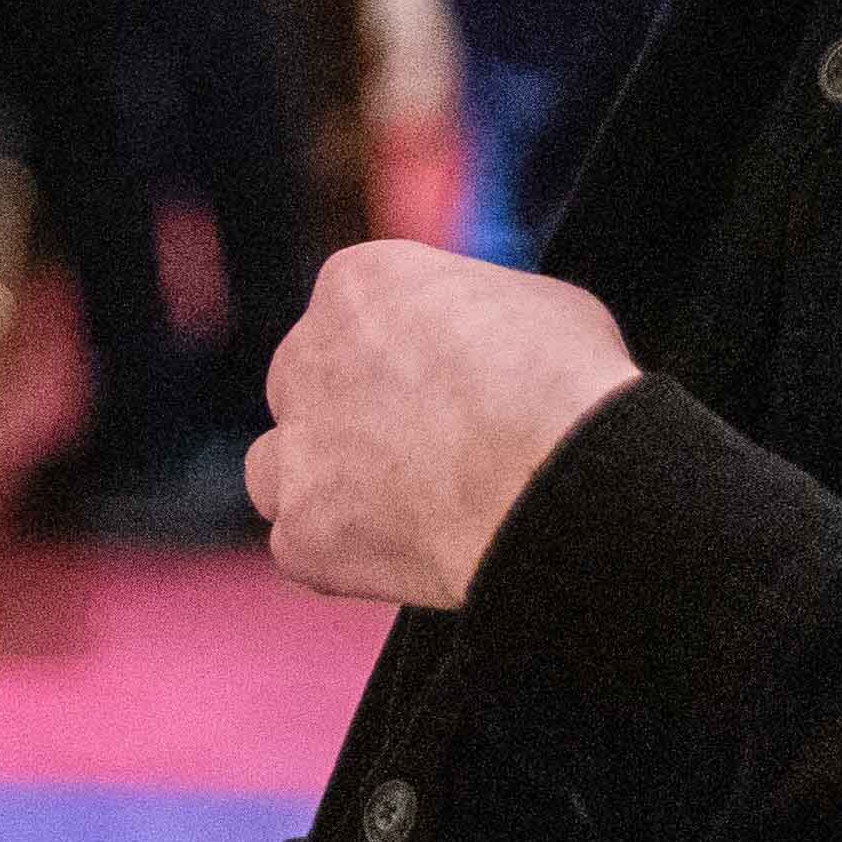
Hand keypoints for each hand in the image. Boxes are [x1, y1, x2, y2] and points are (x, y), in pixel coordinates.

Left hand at [246, 243, 645, 610]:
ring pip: (275, 466)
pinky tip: (405, 556)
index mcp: (356, 283)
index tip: (433, 391)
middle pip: (303, 387)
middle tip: (414, 453)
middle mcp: (307, 355)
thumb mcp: (532, 302)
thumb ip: (475, 314)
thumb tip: (484, 339)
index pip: (350, 319)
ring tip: (391, 509)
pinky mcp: (303, 532)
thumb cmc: (566, 381)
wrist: (560, 477)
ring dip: (318, 484)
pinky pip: (304, 547)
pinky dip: (344, 557)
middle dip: (347, 417)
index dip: (394, 360)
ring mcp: (297, 447)